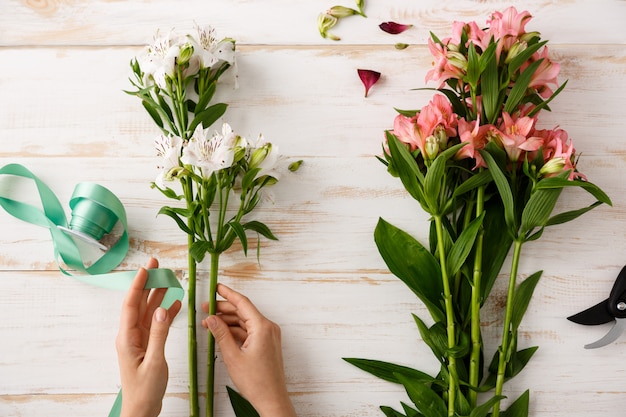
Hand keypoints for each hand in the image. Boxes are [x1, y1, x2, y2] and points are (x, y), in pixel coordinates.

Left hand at [116, 258, 181, 416]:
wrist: (142, 409)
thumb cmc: (144, 390)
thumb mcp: (154, 362)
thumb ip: (158, 334)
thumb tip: (161, 309)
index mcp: (127, 338)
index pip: (131, 305)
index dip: (138, 285)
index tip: (145, 268)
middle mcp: (131, 335)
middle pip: (139, 303)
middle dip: (147, 283)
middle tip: (156, 264)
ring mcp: (139, 339)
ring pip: (148, 311)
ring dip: (157, 295)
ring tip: (168, 278)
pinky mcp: (148, 345)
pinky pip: (157, 324)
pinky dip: (166, 313)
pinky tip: (175, 304)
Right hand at [202, 284, 295, 416]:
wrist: (271, 399)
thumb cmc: (257, 382)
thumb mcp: (233, 356)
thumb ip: (221, 334)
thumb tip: (211, 319)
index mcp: (262, 327)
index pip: (243, 303)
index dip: (227, 294)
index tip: (217, 287)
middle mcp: (268, 328)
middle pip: (243, 311)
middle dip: (224, 308)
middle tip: (206, 308)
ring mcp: (268, 336)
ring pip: (245, 321)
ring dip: (228, 321)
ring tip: (209, 322)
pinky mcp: (266, 344)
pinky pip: (249, 331)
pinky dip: (235, 331)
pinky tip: (221, 333)